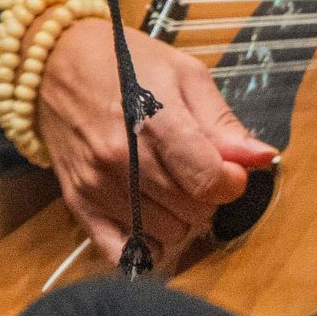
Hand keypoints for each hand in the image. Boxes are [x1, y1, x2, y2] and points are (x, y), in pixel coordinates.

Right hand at [37, 20, 276, 264]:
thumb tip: (262, 158)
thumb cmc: (128, 63)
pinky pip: (123, 252)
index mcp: (154, 118)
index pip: (207, 179)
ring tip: (169, 181)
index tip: (232, 168)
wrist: (55, 64)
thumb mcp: (185, 74)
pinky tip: (149, 213)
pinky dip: (146, 242)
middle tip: (195, 167)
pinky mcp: (77, 205)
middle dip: (207, 194)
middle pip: (192, 211)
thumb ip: (222, 122)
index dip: (233, 180)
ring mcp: (96, 185)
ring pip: (166, 234)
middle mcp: (121, 158)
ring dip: (180, 216)